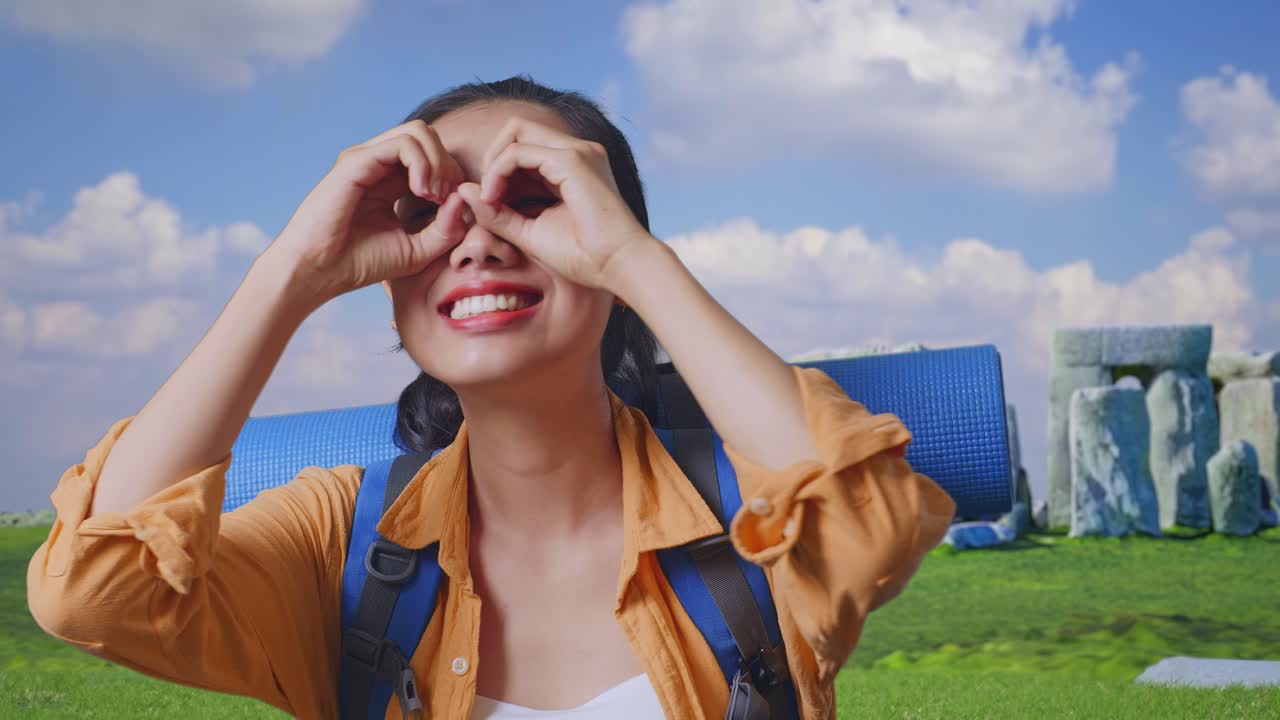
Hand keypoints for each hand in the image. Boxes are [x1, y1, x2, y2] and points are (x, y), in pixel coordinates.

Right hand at [265, 120, 470, 305]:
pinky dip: (423, 163)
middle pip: (430, 138)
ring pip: (419, 133)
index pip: (435, 157)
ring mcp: (366, 158)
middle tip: (447, 199)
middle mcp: (379, 164)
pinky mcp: (356, 161)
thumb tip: (465, 196)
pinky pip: (402, 144)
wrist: (318, 272)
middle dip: (449, 166)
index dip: (454, 177)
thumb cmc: (361, 263)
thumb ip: (447, 227)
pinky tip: (423, 190)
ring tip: (435, 194)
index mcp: (392, 181)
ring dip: (438, 161)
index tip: (456, 209)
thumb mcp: (419, 250)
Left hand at [454, 117, 657, 292]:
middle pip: (517, 129)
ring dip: (493, 161)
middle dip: (491, 156)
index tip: (488, 204)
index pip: (523, 147)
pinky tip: (494, 196)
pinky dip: (498, 170)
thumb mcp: (530, 232)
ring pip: (516, 131)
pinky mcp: (571, 160)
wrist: (619, 266)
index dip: (497, 170)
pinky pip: (518, 150)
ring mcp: (577, 150)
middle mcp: (577, 151)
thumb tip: (463, 190)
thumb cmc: (584, 256)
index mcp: (572, 166)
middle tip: (484, 194)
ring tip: (489, 196)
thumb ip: (498, 212)